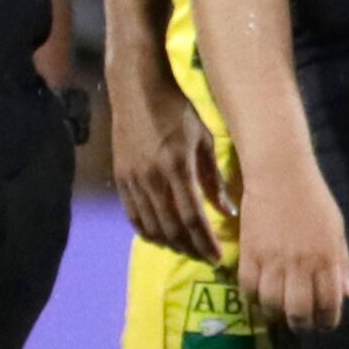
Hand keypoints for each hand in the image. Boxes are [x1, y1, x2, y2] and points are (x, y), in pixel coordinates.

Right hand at [110, 61, 232, 259]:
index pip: (192, 217)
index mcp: (177, 167)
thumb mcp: (203, 138)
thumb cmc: (177, 110)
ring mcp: (133, 180)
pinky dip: (147, 232)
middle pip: (171, 228)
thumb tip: (227, 210)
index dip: (205, 241)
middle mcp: (152, 178)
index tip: (218, 257)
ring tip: (187, 250)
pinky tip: (161, 237)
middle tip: (205, 259)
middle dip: (190, 248)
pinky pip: (133, 215)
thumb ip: (214, 177)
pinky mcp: (120, 178)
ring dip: (170, 244)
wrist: (137, 89)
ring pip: (150, 226)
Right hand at [238, 156, 348, 331]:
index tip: (323, 324)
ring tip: (279, 313)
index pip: (329, 304)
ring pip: (272, 305)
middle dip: (301, 325)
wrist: (280, 174)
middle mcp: (301, 264)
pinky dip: (253, 298)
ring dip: (276, 315)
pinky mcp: (249, 253)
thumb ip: (342, 264)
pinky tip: (260, 296)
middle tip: (300, 324)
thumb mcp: (336, 230)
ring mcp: (273, 260)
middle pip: (299, 312)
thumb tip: (348, 294)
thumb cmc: (313, 200)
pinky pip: (248, 288)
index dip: (327, 321)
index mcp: (327, 259)